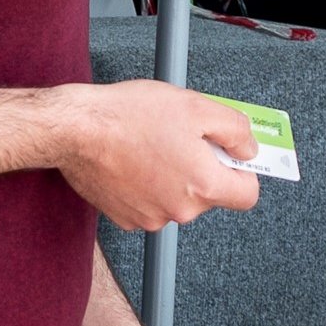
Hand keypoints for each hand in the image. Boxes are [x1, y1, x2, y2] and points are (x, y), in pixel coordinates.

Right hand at [51, 81, 262, 230]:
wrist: (76, 130)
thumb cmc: (129, 116)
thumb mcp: (196, 106)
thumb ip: (235, 130)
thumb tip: (248, 149)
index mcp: (203, 185)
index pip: (247, 195)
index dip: (243, 171)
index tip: (231, 155)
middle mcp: (180, 210)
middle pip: (209, 194)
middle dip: (201, 168)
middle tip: (180, 137)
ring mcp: (151, 218)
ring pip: (177, 199)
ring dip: (172, 177)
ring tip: (150, 146)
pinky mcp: (126, 219)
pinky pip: (150, 204)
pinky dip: (146, 186)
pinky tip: (133, 161)